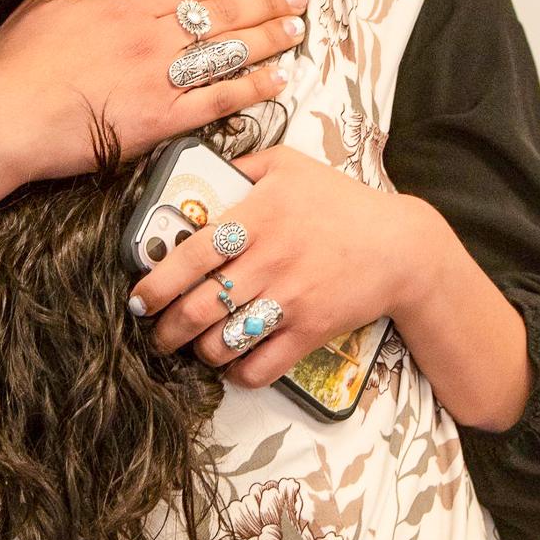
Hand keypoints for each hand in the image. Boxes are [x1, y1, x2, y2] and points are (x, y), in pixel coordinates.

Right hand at [0, 0, 309, 181]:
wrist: (10, 119)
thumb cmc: (17, 66)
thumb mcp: (47, 4)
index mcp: (125, 7)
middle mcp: (152, 38)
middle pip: (221, 15)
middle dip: (264, 3)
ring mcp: (160, 79)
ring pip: (229, 53)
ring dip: (268, 39)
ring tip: (297, 30)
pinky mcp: (162, 120)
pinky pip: (219, 101)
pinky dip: (252, 89)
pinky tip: (277, 81)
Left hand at [128, 144, 440, 386]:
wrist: (401, 246)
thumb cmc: (340, 202)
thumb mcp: (289, 165)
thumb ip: (242, 166)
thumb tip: (200, 170)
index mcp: (255, 217)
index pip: (191, 255)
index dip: (157, 282)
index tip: (139, 298)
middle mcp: (268, 261)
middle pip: (198, 308)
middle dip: (166, 329)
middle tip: (157, 331)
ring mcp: (289, 300)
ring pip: (223, 342)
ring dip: (198, 352)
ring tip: (191, 346)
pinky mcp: (310, 331)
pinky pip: (261, 367)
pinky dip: (237, 374)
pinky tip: (230, 364)